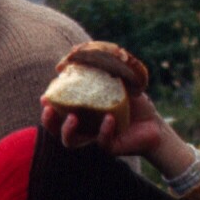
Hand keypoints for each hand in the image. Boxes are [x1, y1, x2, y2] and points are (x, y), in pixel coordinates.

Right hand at [43, 79, 185, 166]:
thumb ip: (100, 70)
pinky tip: (109, 118)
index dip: (47, 106)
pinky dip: (104, 130)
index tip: (45, 97)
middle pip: (56, 130)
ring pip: (71, 142)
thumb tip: (79, 52)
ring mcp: (93, 139)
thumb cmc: (133, 102)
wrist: (154, 122)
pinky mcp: (109, 147)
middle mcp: (82, 128)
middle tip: (49, 110)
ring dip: (67, 130)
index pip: (57, 112)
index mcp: (80, 113)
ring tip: (73, 118)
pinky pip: (102, 142)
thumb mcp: (117, 81)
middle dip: (48, 121)